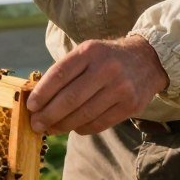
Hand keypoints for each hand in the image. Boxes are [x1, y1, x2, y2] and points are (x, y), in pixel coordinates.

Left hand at [25, 35, 168, 134]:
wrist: (148, 59)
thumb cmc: (107, 58)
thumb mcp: (87, 53)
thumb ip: (65, 72)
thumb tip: (38, 99)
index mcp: (90, 51)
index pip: (59, 74)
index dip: (42, 93)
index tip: (31, 106)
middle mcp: (106, 68)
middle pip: (70, 99)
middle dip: (49, 115)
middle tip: (36, 124)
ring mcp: (121, 88)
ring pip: (83, 115)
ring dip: (62, 125)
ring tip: (50, 128)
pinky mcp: (130, 105)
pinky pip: (99, 124)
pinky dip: (81, 128)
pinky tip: (72, 127)